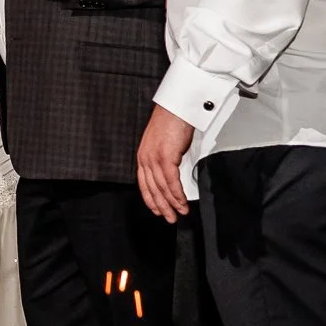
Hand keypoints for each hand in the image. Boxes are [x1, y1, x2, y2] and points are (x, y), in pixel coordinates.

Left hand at [135, 104, 197, 223]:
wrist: (177, 107)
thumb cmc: (173, 122)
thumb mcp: (166, 145)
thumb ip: (167, 160)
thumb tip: (174, 175)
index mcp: (143, 156)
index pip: (144, 183)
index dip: (151, 199)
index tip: (157, 210)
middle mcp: (145, 158)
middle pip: (152, 188)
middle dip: (161, 206)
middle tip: (169, 218)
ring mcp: (154, 158)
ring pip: (161, 187)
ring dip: (172, 203)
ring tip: (180, 213)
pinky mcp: (165, 157)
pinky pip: (170, 181)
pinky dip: (177, 194)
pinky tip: (182, 202)